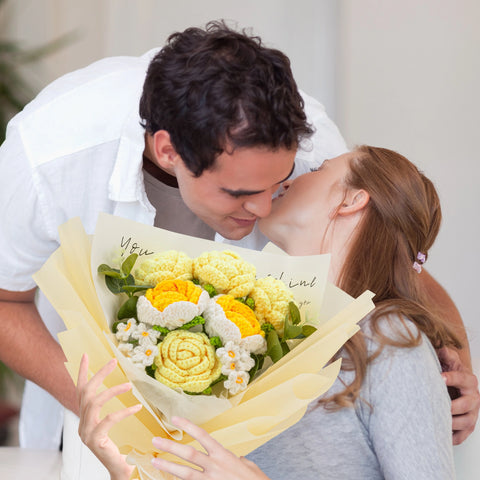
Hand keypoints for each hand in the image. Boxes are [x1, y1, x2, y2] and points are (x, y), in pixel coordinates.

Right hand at [77, 354, 141, 479]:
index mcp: (86, 419)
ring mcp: (87, 433)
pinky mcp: (95, 440)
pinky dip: (123, 411)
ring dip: (112, 391)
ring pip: (94, 403)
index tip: (85, 354)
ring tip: (129, 385)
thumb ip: (114, 409)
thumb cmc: (123, 447)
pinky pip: (108, 419)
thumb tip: (125, 385)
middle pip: (86, 393)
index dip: (82, 373)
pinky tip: (137, 406)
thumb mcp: (116, 426)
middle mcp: (83, 424)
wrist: (122, 472)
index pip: (80, 391)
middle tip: (113, 361)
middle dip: (98, 374)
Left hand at [151, 416, 269, 479]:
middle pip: (188, 454)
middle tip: (155, 441)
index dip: (188, 426)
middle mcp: (215, 467)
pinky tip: (169, 479)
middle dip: (170, 447)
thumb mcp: (249, 467)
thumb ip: (239, 460)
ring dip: (168, 466)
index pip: (202, 436)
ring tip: (155, 461)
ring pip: (185, 473)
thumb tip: (236, 459)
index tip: (175, 419)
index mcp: (224, 455)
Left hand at [438, 346, 479, 444]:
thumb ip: (444, 352)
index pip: (463, 379)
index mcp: (468, 380)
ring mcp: (472, 413)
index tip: (440, 377)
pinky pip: (463, 435)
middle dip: (454, 406)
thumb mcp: (447, 358)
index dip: (452, 378)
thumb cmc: (448, 371)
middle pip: (468, 404)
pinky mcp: (467, 426)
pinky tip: (442, 435)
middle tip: (440, 406)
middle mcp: (473, 398)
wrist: (452, 383)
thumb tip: (440, 345)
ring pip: (467, 422)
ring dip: (453, 423)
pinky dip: (454, 437)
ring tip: (439, 422)